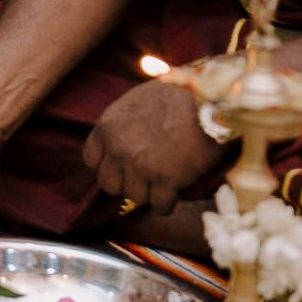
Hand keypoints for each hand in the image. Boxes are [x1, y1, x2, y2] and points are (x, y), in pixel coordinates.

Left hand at [85, 77, 223, 214]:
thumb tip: (121, 136)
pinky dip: (168, 203)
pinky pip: (160, 206)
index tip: (122, 167)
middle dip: (126, 183)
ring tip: (163, 184)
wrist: (209, 99)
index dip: (108, 166)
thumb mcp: (136, 101)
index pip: (91, 160)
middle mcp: (117, 149)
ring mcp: (140, 167)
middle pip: (109, 183)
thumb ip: (123, 123)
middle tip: (143, 179)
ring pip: (135, 196)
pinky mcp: (166, 181)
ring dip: (149, 193)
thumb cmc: (177, 95)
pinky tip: (175, 193)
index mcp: (106, 127)